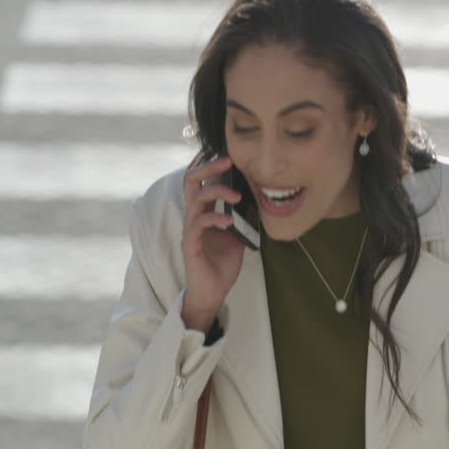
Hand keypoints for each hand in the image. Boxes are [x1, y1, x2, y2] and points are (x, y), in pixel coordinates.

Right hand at [181, 155, 245, 330]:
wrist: (212, 292)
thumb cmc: (222, 264)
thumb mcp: (238, 235)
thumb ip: (242, 216)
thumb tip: (258, 198)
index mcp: (204, 211)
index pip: (203, 180)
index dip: (214, 166)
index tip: (232, 157)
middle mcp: (193, 216)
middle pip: (191, 181)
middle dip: (209, 167)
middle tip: (228, 161)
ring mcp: (190, 230)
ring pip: (195, 200)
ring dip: (216, 193)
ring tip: (236, 196)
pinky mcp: (190, 245)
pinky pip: (197, 225)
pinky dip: (213, 218)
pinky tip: (228, 220)